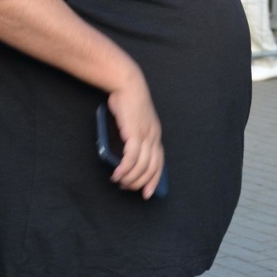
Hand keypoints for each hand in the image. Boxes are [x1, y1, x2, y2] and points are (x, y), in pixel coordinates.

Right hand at [106, 75, 164, 199]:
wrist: (127, 84)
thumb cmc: (127, 101)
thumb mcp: (133, 121)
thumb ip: (132, 137)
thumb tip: (123, 156)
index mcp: (155, 133)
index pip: (159, 162)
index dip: (155, 178)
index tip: (148, 193)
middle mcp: (154, 136)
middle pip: (152, 167)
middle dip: (141, 183)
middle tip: (128, 189)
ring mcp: (146, 135)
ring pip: (142, 166)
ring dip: (130, 178)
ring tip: (119, 181)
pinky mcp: (135, 133)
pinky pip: (131, 158)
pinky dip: (125, 169)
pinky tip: (117, 174)